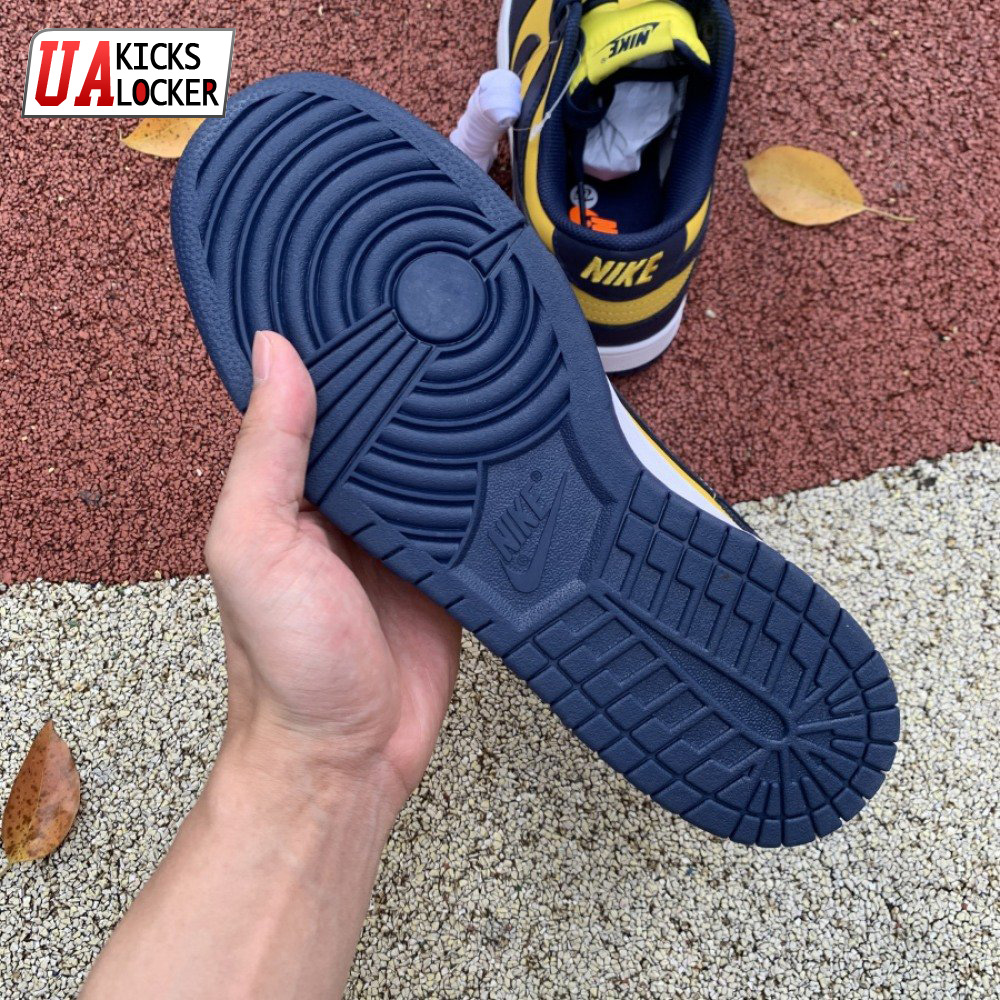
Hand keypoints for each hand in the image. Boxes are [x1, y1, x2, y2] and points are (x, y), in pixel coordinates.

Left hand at [207, 330, 460, 812]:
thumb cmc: (286, 668)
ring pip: (432, 459)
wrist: (349, 755)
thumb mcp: (257, 548)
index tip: (366, 286)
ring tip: (488, 355)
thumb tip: (273, 356)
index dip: (337, 345)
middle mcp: (346, 503)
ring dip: (454, 423)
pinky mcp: (445, 565)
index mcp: (294, 489)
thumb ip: (268, 456)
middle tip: (447, 306)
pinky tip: (512, 446)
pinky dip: (488, 482)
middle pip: (384, 420)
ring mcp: (400, 533)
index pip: (317, 396)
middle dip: (410, 374)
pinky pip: (470, 511)